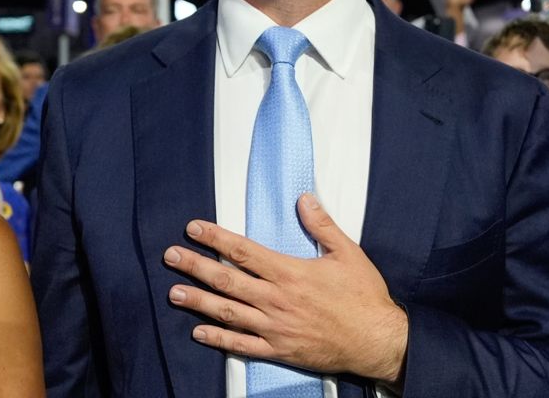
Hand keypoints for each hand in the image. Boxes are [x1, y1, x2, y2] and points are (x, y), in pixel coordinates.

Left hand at [164, 195, 407, 386]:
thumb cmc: (365, 297)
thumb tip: (304, 198)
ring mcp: (275, 327)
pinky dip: (219, 339)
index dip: (215, 238)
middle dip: (195, 266)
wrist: (378, 341)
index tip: (193, 229)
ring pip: (228, 312)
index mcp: (290, 273)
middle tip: (170, 256)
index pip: (243, 251)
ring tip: (173, 293)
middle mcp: (277, 299)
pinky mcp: (279, 350)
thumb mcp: (348, 253)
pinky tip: (198, 332)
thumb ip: (322, 225)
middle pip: (227, 279)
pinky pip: (243, 344)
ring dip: (198, 301)